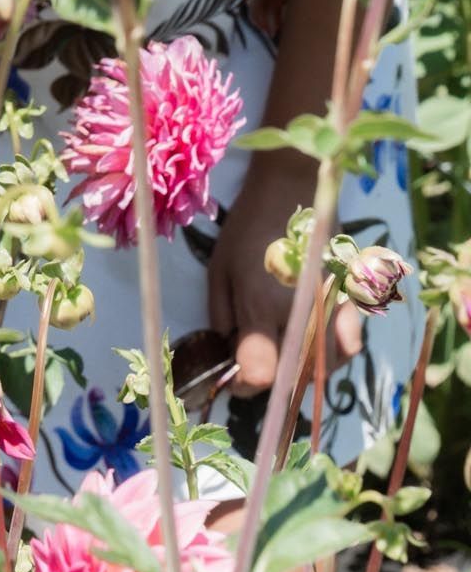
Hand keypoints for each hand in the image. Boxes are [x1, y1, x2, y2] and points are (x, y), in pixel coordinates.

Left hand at [207, 149, 360, 393]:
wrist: (293, 187)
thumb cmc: (247, 227)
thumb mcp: (218, 270)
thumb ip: (222, 320)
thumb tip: (229, 359)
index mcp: (261, 306)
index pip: (259, 375)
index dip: (242, 384)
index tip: (234, 374)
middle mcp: (301, 316)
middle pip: (291, 379)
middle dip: (269, 379)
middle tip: (256, 355)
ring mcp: (331, 311)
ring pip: (323, 370)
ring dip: (299, 371)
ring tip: (280, 344)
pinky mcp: (352, 302)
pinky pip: (348, 348)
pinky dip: (330, 355)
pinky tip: (311, 338)